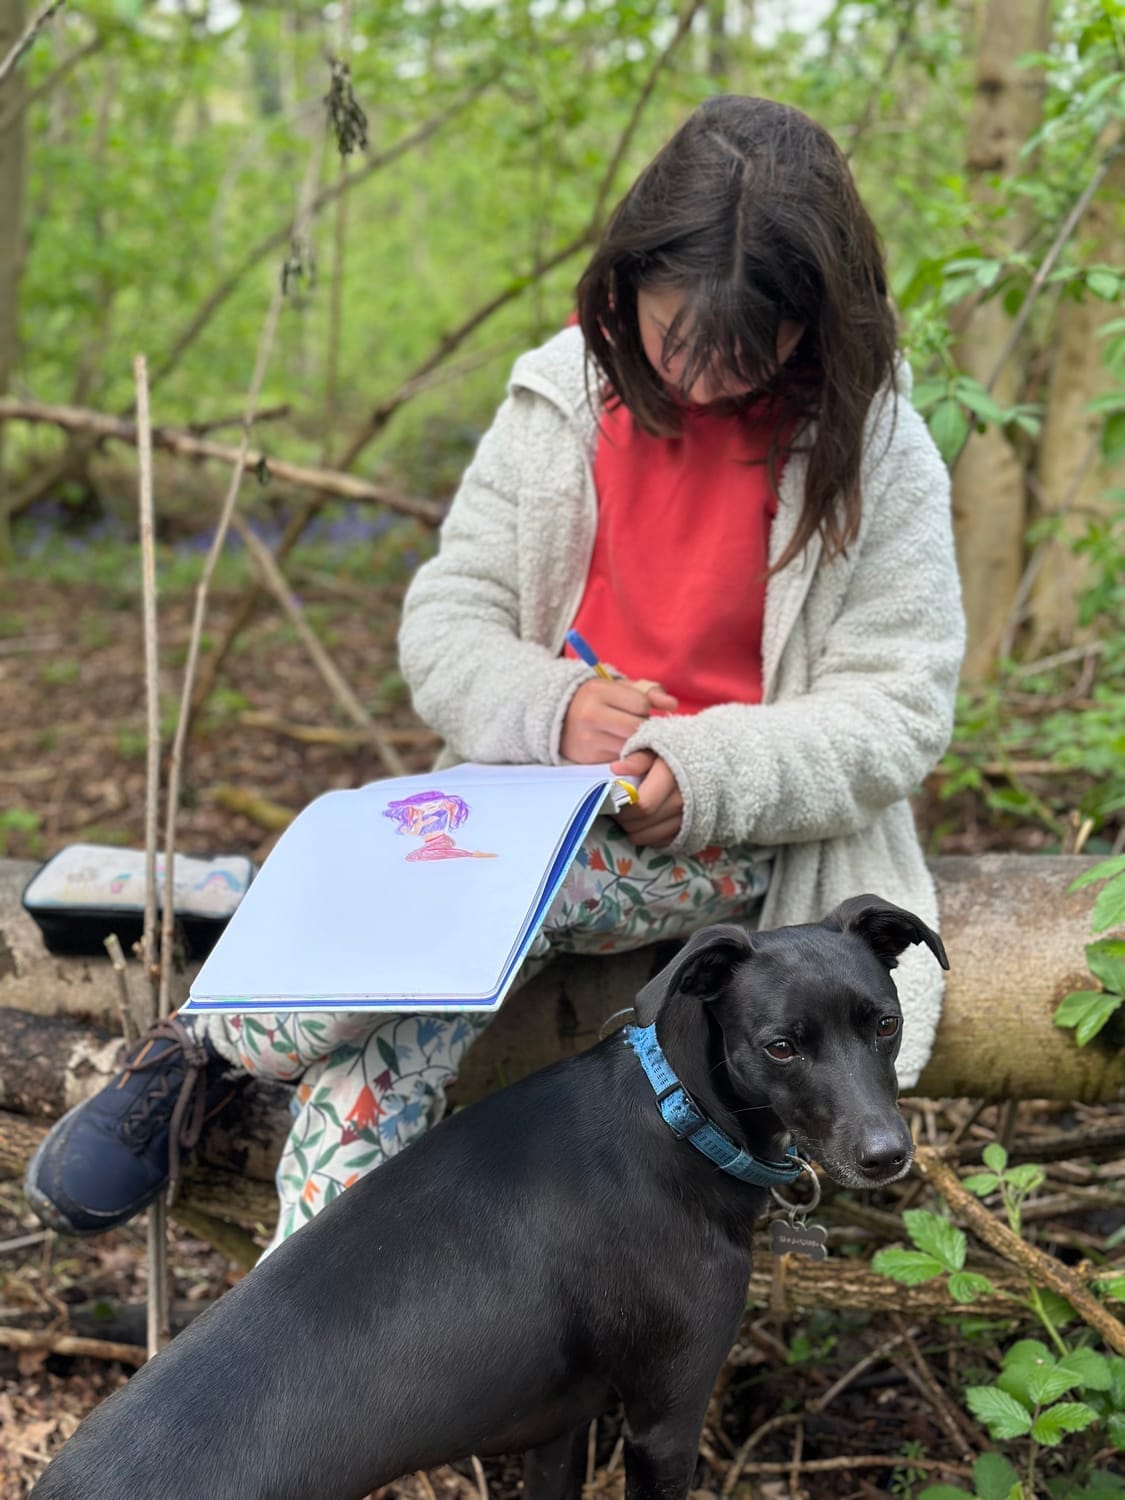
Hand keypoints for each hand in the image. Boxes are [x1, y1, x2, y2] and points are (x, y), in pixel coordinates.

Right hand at [560, 679, 677, 763]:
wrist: (558, 719)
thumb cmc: (598, 700)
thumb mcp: (619, 688)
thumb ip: (648, 691)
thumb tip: (672, 704)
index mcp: (598, 691)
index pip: (640, 704)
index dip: (646, 708)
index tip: (639, 709)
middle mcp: (590, 715)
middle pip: (637, 728)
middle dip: (644, 729)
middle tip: (640, 727)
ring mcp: (588, 739)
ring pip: (631, 747)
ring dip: (638, 745)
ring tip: (632, 738)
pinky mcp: (589, 759)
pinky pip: (621, 761)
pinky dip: (627, 757)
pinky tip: (623, 750)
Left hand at [611, 750, 683, 847]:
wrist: (706, 765)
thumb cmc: (674, 755)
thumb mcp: (655, 748)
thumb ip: (637, 759)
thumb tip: (616, 769)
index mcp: (672, 778)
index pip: (642, 805)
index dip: (623, 806)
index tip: (613, 800)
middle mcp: (683, 802)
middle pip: (643, 822)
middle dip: (623, 818)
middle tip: (617, 808)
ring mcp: (688, 819)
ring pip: (648, 836)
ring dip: (633, 828)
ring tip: (630, 814)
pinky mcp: (689, 831)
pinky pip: (659, 842)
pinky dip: (646, 835)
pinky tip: (644, 821)